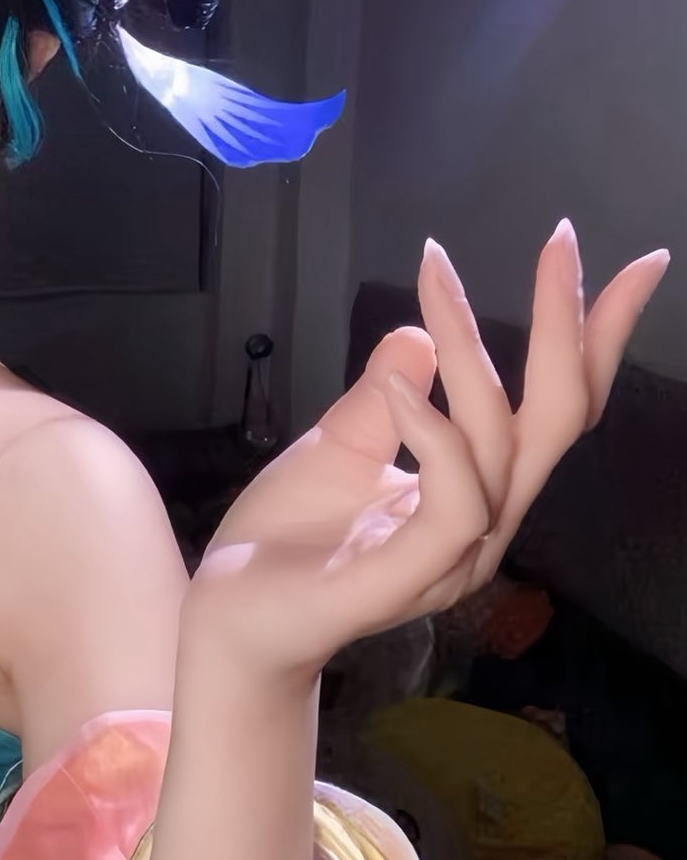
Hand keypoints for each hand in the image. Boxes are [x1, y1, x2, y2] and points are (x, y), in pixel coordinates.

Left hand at [189, 222, 668, 686]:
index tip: (629, 263)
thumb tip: (418, 333)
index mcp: (478, 490)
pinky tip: (399, 385)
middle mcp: (484, 523)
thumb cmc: (287, 538)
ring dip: (474, 351)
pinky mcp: (409, 576)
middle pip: (557, 418)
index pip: (554, 409)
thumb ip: (385, 395)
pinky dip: (434, 432)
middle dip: (569, 325)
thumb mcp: (338, 442)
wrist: (229, 618)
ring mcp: (452, 555)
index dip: (593, 337)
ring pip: (499, 443)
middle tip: (562, 241)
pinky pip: (454, 501)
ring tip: (434, 277)